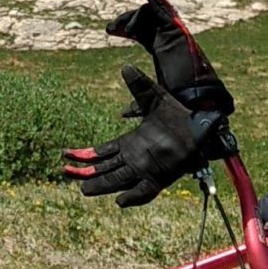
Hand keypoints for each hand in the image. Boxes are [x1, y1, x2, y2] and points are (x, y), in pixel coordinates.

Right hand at [63, 67, 202, 207]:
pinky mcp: (161, 177)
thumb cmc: (179, 114)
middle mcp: (135, 158)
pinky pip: (145, 190)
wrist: (202, 127)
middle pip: (105, 168)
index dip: (85, 154)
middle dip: (85, 172)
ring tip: (83, 190)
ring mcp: (147, 169)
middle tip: (65, 172)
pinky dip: (134, 197)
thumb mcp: (155, 98)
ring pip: (118, 181)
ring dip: (101, 185)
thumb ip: (139, 86)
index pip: (103, 152)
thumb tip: (126, 68)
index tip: (66, 154)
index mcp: (131, 143)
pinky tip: (120, 200)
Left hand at [104, 0, 233, 114]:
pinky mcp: (176, 30)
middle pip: (144, 19)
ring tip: (117, 29)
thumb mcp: (153, 96)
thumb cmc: (178, 100)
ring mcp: (173, 33)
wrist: (194, 100)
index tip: (109, 31)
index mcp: (163, 49)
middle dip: (125, 21)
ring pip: (149, 13)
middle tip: (109, 29)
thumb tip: (123, 112)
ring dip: (131, 17)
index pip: (143, 32)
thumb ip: (139, 98)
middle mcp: (169, 38)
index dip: (126, 28)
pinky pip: (161, 7)